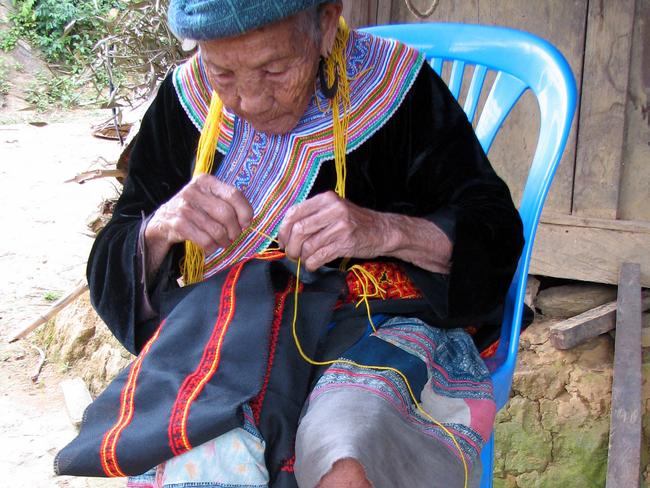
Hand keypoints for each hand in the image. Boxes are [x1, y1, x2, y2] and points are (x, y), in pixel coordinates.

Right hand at [145, 174, 252, 267]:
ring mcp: (184, 207)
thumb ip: (226, 202)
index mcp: (205, 181)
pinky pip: (205, 240)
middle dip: (234, 230)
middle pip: (226, 213)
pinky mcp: (178, 224)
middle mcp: (194, 191)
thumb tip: (247, 220)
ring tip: (223, 243)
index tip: (246, 223)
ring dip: (224, 241)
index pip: (234, 194)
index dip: (245, 211)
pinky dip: (212, 247)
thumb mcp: (208, 198)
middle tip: (233, 237)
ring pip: (216, 230)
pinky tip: (211, 247)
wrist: (163, 221)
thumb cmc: (194, 210)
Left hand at [278, 191, 452, 273]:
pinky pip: (319, 257)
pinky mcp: (346, 243)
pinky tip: (313, 265)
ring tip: (304, 259)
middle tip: (291, 254)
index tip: (282, 241)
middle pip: (299, 230)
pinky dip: (312, 264)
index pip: (294, 212)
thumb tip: (285, 231)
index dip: (283, 230)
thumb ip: (312, 214)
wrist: (382, 230)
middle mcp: (333, 209)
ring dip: (301, 257)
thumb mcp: (334, 209)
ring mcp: (341, 226)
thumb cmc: (353, 222)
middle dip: (291, 246)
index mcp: (326, 198)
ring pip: (308, 245)